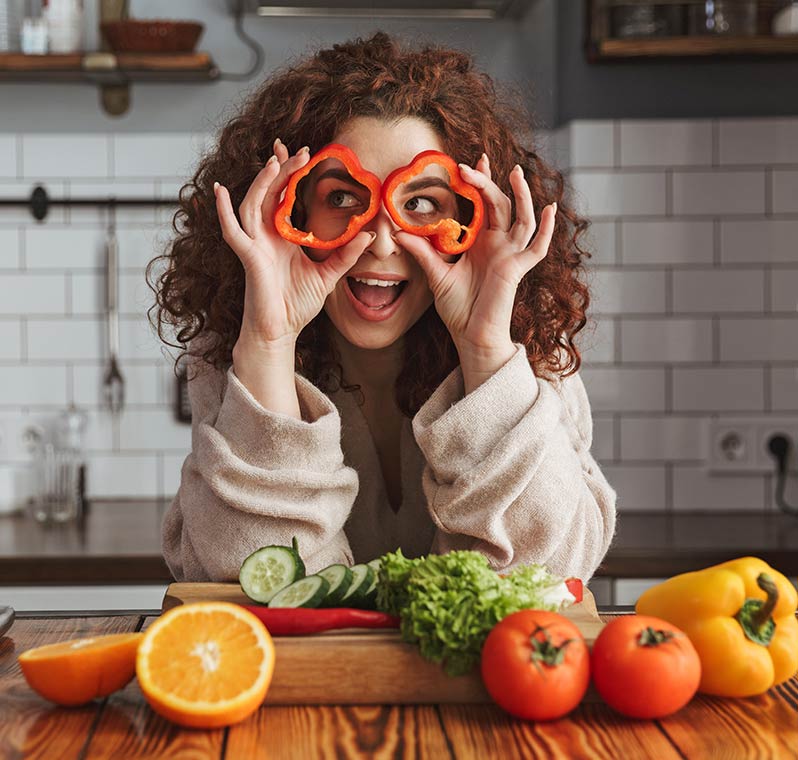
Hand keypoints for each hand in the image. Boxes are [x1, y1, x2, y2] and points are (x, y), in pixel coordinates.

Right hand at [214, 138, 373, 352]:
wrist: (281, 332)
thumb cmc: (297, 305)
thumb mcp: (328, 275)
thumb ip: (346, 255)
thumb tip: (370, 235)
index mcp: (283, 236)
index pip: (286, 197)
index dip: (290, 174)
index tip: (304, 153)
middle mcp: (266, 236)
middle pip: (270, 193)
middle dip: (281, 170)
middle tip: (298, 150)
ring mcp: (255, 245)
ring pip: (252, 204)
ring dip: (262, 182)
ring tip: (274, 162)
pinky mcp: (248, 258)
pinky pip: (232, 231)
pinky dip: (223, 211)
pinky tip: (219, 191)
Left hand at [394, 153, 556, 360]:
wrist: (470, 336)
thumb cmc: (457, 308)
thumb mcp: (436, 275)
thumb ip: (421, 252)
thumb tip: (397, 232)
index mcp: (479, 242)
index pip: (481, 204)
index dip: (479, 182)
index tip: (467, 162)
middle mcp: (497, 244)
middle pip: (499, 204)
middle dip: (488, 182)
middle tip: (472, 164)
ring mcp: (510, 255)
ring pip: (522, 218)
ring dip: (522, 195)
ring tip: (515, 172)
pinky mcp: (517, 269)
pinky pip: (538, 247)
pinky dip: (547, 229)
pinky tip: (549, 209)